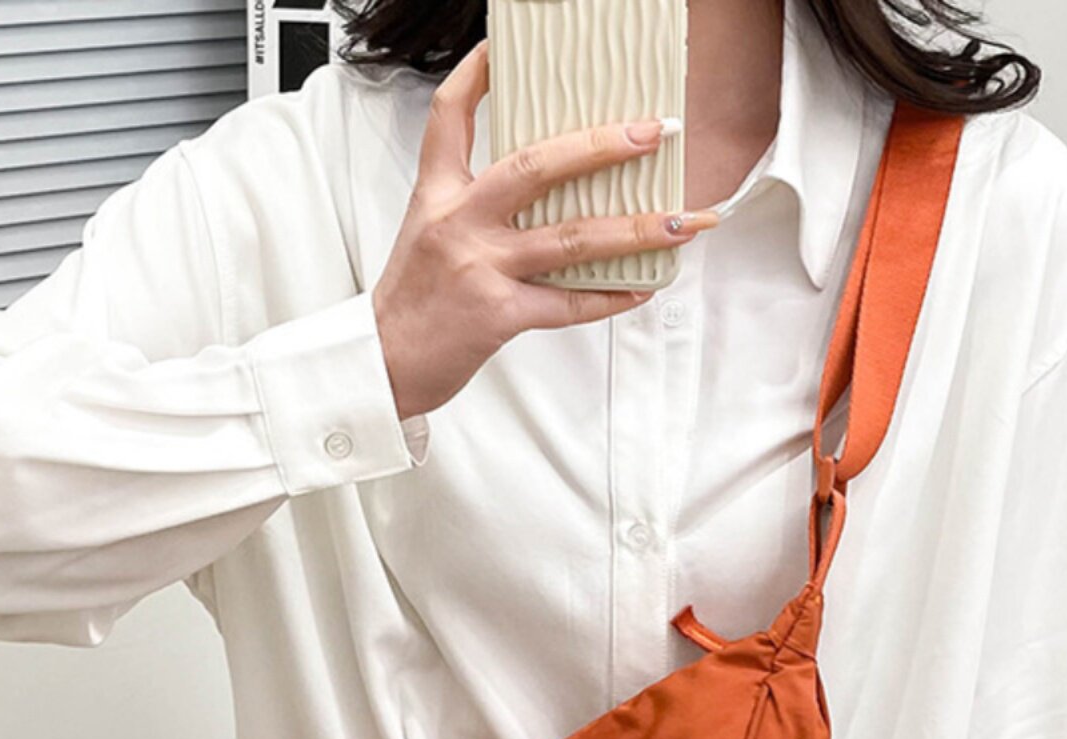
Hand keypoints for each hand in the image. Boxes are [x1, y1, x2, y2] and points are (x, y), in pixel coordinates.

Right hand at [371, 37, 719, 421]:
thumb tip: (547, 185)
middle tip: (652, 132)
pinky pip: (567, 305)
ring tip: (681, 220)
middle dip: (601, 146)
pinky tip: (642, 287)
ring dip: (634, 229)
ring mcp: (480, 267)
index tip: (505, 46)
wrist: (385, 363)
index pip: (451, 116)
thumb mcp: (429, 232)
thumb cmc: (413, 301)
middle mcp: (459, 222)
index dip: (477, 74)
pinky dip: (609, 297)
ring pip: (571, 239)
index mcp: (438, 194)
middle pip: (536, 166)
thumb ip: (475, 203)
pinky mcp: (498, 315)